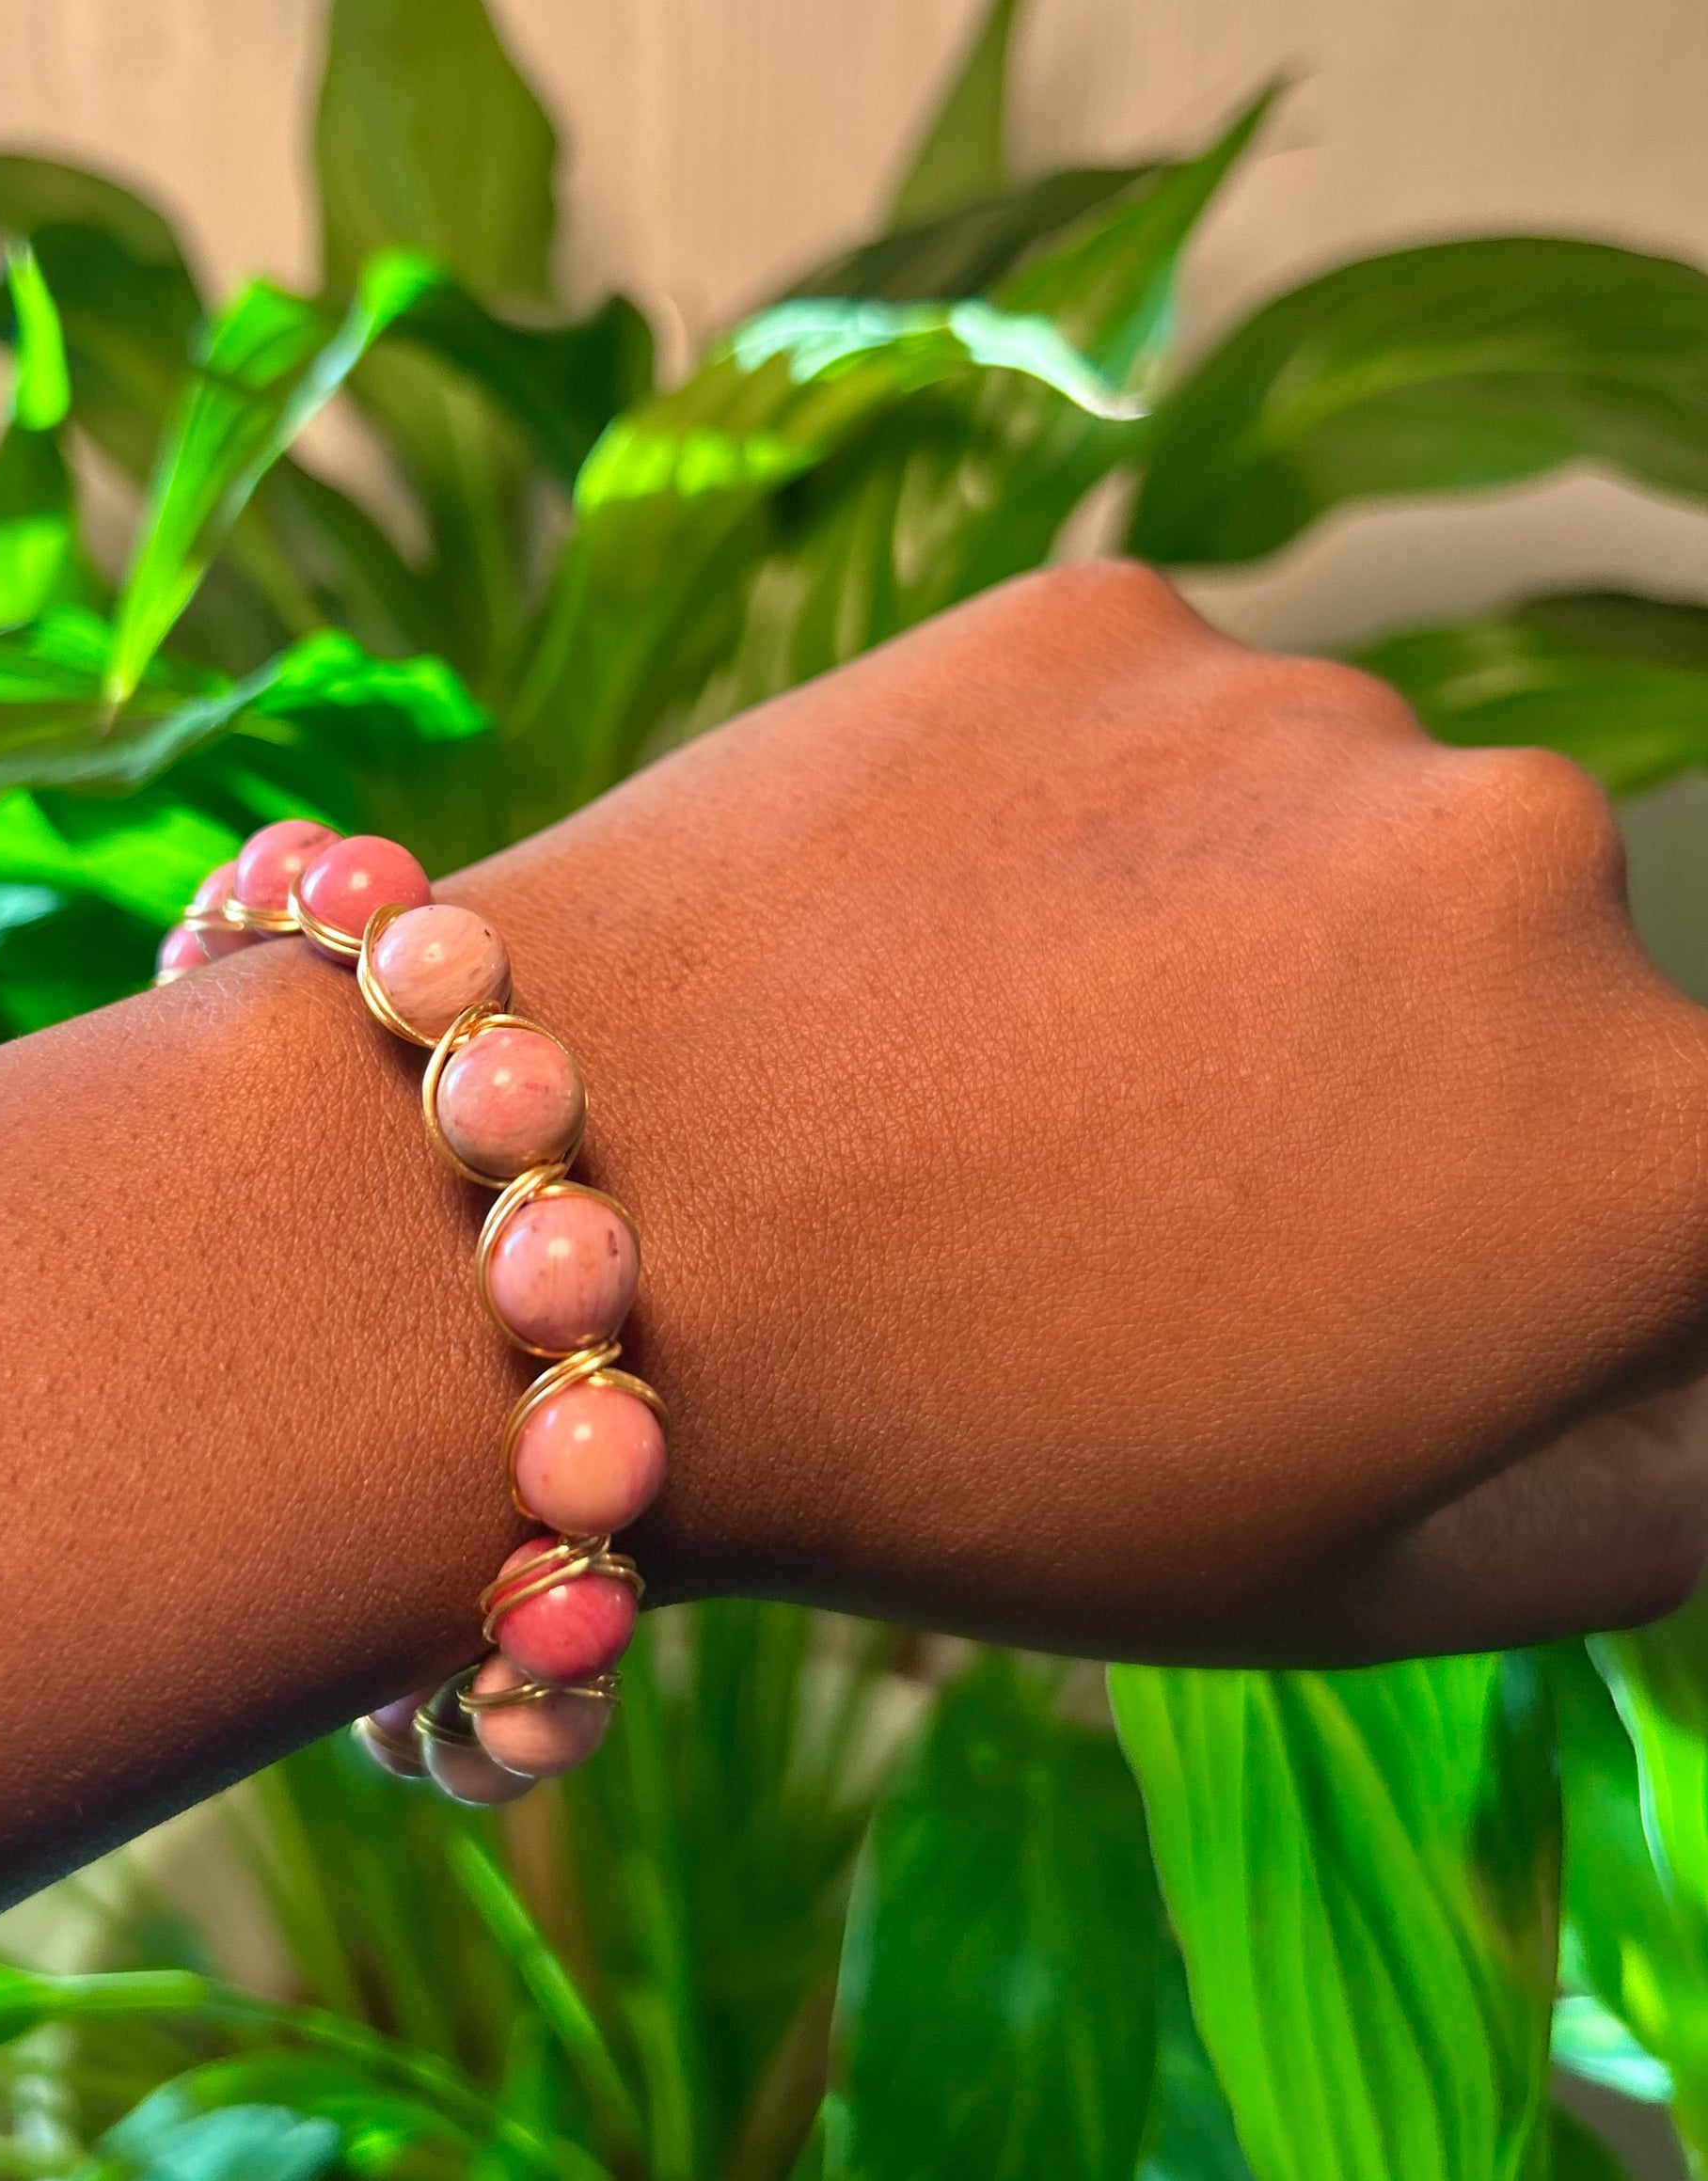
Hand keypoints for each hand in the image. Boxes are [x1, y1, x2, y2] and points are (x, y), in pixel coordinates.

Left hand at [470, 561, 1707, 1661]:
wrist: (582, 1224)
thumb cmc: (973, 1445)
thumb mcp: (1351, 1566)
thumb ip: (1631, 1481)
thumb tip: (1682, 1355)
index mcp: (1657, 1131)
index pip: (1676, 1173)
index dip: (1530, 1248)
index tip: (1376, 1280)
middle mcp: (1540, 862)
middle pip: (1517, 984)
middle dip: (1397, 1079)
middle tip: (1156, 1194)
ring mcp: (1308, 704)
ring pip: (1331, 837)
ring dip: (1236, 936)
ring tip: (1008, 1073)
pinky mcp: (1105, 614)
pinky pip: (1157, 736)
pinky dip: (1082, 824)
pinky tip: (936, 945)